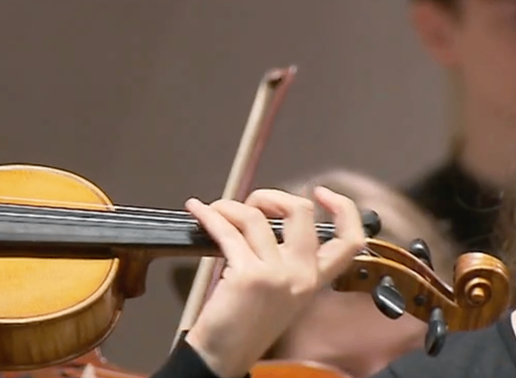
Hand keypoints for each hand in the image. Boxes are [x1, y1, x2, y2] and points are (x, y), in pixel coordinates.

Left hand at [183, 187, 365, 377]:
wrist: (225, 355)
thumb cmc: (245, 321)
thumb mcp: (280, 291)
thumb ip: (283, 257)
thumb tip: (263, 217)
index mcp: (315, 280)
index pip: (351, 241)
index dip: (344, 210)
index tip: (321, 192)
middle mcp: (302, 275)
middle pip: (301, 212)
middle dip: (270, 196)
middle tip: (250, 205)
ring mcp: (277, 275)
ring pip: (256, 216)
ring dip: (229, 206)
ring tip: (214, 211)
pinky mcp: (248, 276)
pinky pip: (227, 231)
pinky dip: (208, 216)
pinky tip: (197, 211)